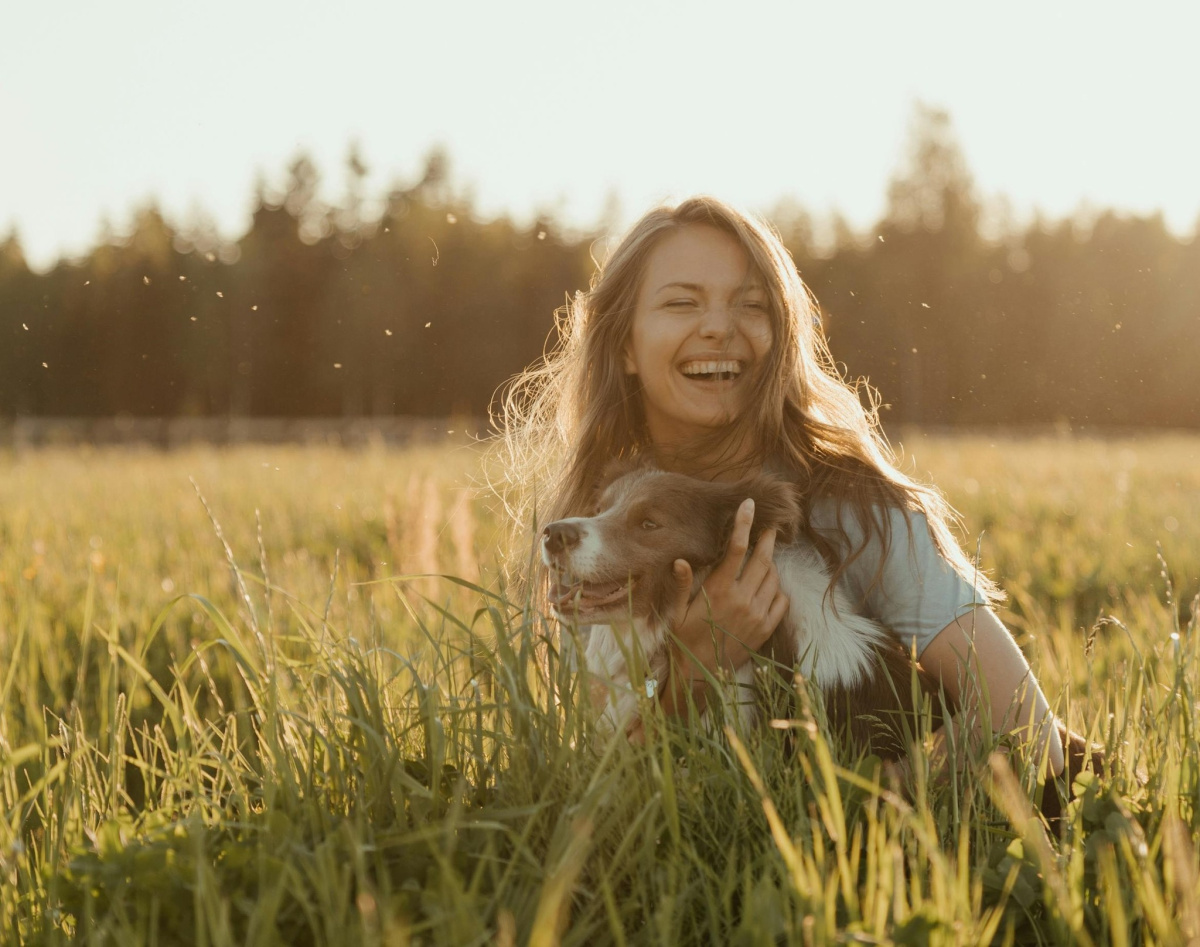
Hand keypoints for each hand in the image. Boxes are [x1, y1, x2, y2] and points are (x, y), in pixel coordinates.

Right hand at [665, 498, 789, 679]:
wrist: (699, 676)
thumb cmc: (683, 640)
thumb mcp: (675, 612)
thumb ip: (681, 585)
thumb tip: (680, 560)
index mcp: (718, 591)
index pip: (736, 549)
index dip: (744, 524)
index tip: (750, 505)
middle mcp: (741, 600)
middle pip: (762, 559)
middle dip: (767, 539)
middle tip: (769, 528)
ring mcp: (756, 615)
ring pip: (773, 578)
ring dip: (770, 565)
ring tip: (764, 559)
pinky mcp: (765, 629)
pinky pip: (781, 601)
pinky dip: (777, 590)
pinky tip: (768, 587)